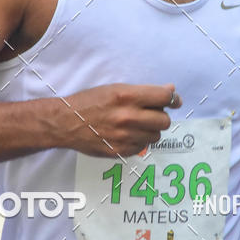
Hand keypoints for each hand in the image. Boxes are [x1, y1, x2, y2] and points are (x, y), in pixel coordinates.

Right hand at [55, 83, 181, 156]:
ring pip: (155, 136)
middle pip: (164, 120)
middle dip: (160, 116)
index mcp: (127, 96)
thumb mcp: (116, 88)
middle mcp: (128, 117)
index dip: (172, 99)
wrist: (66, 122)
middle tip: (151, 114)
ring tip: (136, 125)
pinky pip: (142, 147)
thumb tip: (170, 90)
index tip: (173, 101)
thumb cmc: (90, 102)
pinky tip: (126, 135)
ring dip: (150, 130)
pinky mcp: (120, 151)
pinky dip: (139, 141)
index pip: (164, 98)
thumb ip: (144, 92)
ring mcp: (124, 136)